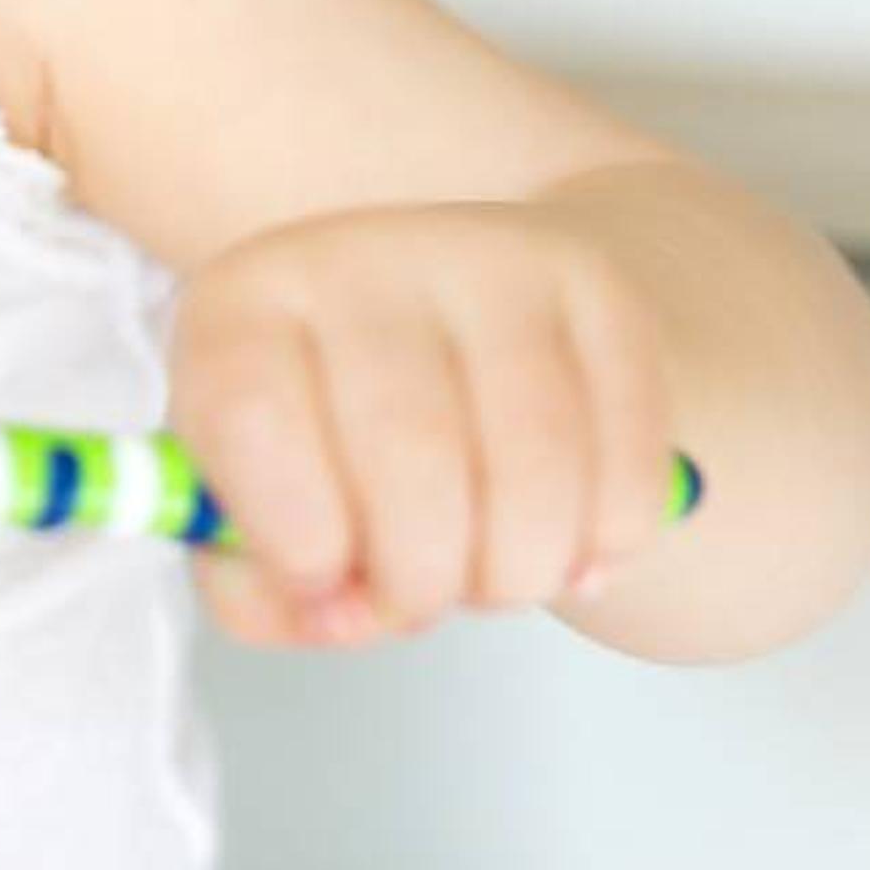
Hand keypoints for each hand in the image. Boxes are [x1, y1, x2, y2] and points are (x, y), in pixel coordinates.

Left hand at [166, 200, 676, 648]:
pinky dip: (604, 544)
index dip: (291, 537)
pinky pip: (626, 462)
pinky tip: (567, 546)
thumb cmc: (331, 442)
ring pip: (534, 466)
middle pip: (408, 452)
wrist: (460, 330)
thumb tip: (337, 613)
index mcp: (243, 302)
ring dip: (516, 575)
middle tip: (415, 601)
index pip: (250, 412)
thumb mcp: (256, 506)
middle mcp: (360, 256)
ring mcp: (488, 259)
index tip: (321, 585)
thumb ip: (261, 590)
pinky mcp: (596, 289)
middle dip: (419, 581)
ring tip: (491, 579)